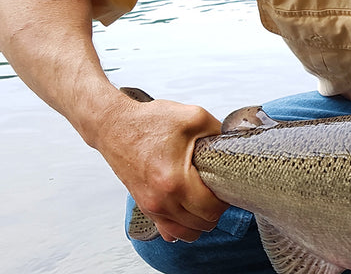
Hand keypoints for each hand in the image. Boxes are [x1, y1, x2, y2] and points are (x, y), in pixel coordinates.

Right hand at [95, 95, 227, 242]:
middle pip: (202, 224)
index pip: (212, 209)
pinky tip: (189, 210)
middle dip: (216, 209)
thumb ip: (219, 132)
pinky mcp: (145, 206)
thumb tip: (236, 143)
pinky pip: (168, 231)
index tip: (227, 184)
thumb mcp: (194, 118)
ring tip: (206, 200)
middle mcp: (161, 200)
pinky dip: (182, 226)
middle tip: (218, 189)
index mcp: (175, 181)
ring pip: (186, 233)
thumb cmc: (148, 121)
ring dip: (200, 221)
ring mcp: (151, 206)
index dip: (226, 199)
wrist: (114, 125)